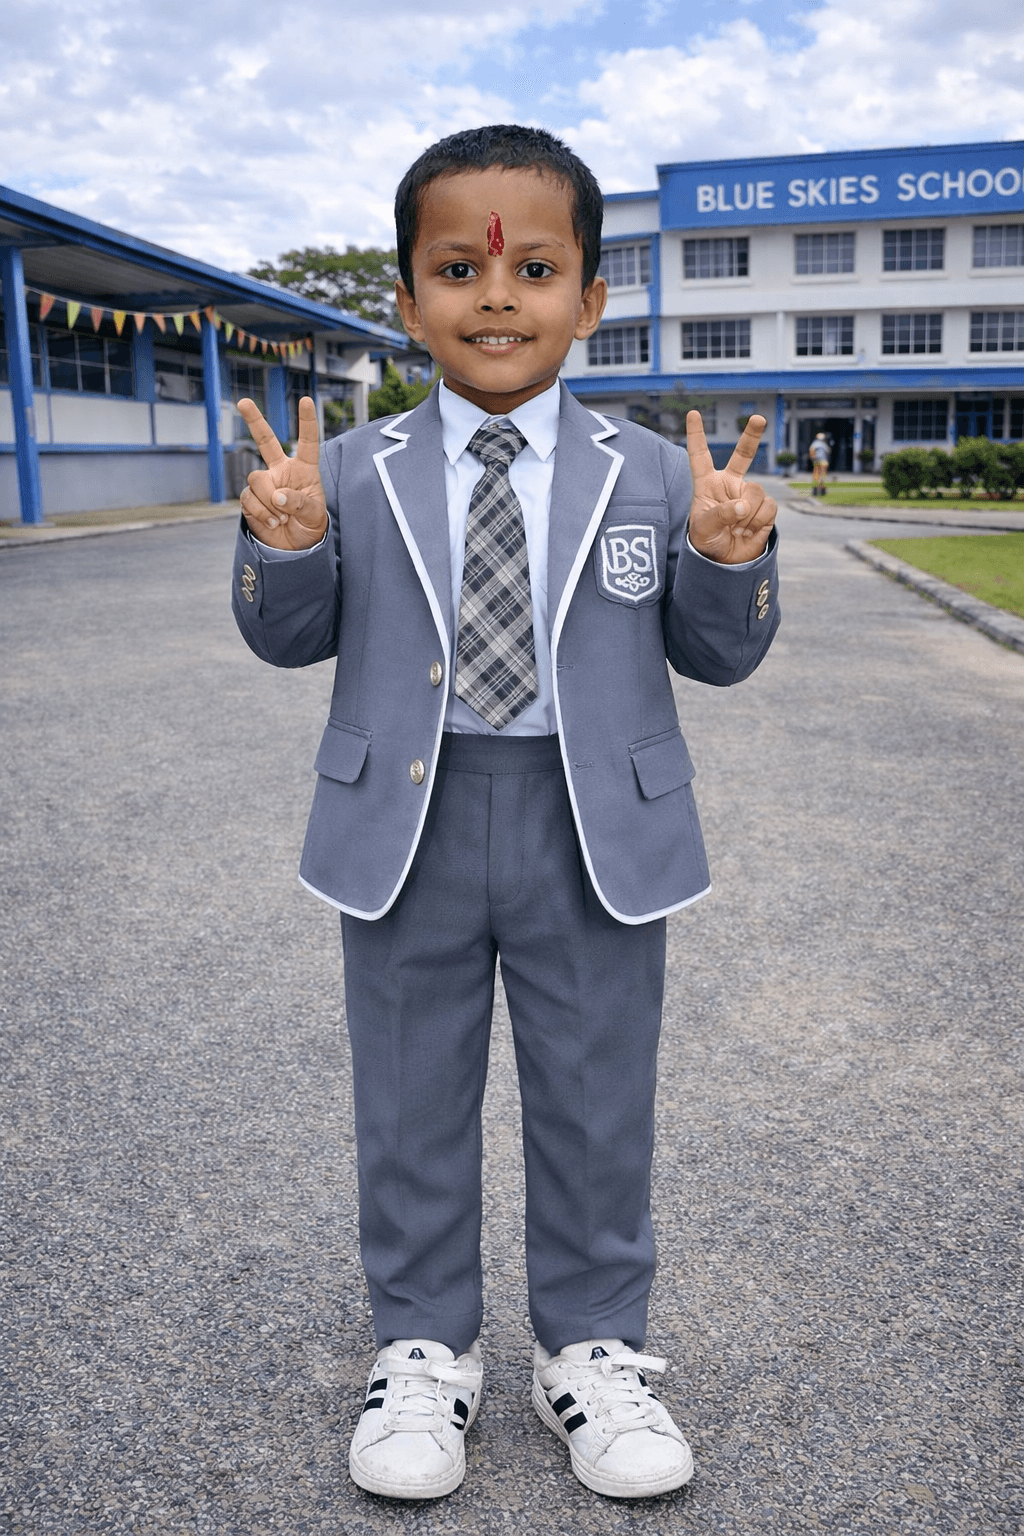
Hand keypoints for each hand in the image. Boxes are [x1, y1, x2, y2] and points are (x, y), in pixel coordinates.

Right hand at [237, 395, 327, 550]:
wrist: (295, 548)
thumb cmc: (310, 526)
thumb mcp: (315, 515)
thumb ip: (300, 502)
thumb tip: (278, 496)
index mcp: (304, 470)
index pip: (307, 442)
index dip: (306, 422)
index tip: (306, 400)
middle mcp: (282, 471)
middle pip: (265, 441)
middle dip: (254, 421)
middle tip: (243, 402)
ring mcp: (265, 484)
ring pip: (256, 478)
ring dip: (269, 501)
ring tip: (282, 518)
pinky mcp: (250, 499)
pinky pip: (249, 498)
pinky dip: (261, 513)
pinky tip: (273, 522)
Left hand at [685, 411, 776, 564]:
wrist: (726, 561)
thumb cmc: (707, 541)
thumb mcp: (704, 529)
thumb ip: (720, 514)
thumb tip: (742, 505)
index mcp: (707, 483)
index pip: (700, 456)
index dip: (696, 435)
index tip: (693, 413)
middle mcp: (730, 484)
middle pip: (744, 454)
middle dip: (752, 436)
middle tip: (758, 418)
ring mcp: (748, 494)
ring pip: (756, 490)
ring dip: (747, 513)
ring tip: (737, 528)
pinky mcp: (765, 507)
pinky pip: (768, 506)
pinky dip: (757, 521)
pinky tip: (748, 531)